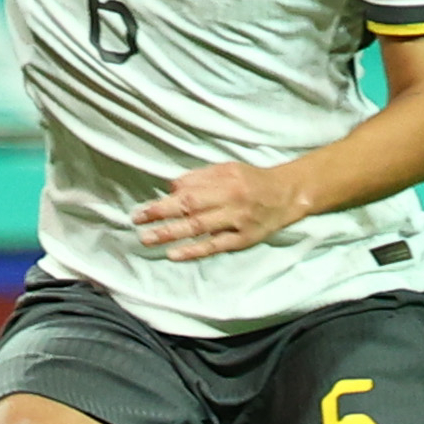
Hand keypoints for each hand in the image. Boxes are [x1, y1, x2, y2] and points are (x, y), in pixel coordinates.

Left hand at [134, 161, 308, 259]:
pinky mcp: (243, 239)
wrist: (287, 194)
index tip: (142, 209)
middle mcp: (231, 201)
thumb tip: (171, 186)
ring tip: (147, 239)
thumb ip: (200, 177)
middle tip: (136, 222)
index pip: (188, 192)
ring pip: (199, 228)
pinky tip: (174, 254)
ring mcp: (237, 221)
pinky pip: (215, 246)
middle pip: (190, 209)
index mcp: (225, 181)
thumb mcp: (227, 169)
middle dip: (160, 215)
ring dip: (170, 234)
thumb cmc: (251, 180)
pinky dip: (194, 251)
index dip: (164, 202)